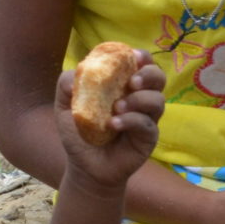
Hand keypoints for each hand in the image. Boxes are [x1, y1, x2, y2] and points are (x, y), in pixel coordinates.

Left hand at [56, 53, 165, 193]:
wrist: (85, 166)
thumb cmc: (79, 133)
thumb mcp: (65, 106)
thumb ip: (67, 84)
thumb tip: (78, 72)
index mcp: (123, 85)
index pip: (141, 64)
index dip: (142, 57)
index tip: (133, 57)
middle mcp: (139, 98)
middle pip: (158, 77)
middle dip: (149, 74)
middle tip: (132, 83)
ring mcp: (146, 118)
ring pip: (158, 100)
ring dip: (139, 99)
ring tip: (117, 107)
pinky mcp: (148, 138)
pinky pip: (147, 124)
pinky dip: (132, 121)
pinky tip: (114, 125)